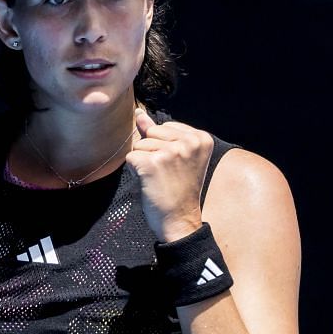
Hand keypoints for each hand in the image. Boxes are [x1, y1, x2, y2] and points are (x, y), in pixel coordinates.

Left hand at [129, 106, 211, 243]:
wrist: (180, 220)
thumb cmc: (179, 190)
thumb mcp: (176, 156)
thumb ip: (157, 132)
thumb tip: (138, 112)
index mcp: (201, 137)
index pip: (166, 126)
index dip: (164, 146)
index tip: (177, 167)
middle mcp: (188, 142)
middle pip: (151, 132)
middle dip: (152, 152)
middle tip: (167, 174)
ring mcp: (170, 152)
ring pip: (140, 145)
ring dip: (143, 163)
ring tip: (159, 179)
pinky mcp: (152, 163)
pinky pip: (131, 158)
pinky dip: (135, 172)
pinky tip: (150, 183)